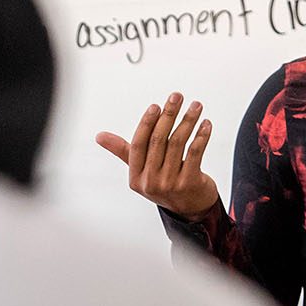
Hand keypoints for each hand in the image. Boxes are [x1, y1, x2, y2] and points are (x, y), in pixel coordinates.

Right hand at [94, 92, 219, 216]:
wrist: (190, 208)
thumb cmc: (164, 183)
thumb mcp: (141, 170)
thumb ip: (123, 151)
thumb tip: (100, 136)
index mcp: (136, 178)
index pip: (138, 144)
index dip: (146, 123)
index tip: (156, 106)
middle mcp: (151, 182)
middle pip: (158, 141)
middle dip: (168, 115)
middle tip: (176, 97)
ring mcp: (171, 184)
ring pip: (178, 143)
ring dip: (188, 121)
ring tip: (195, 106)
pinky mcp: (190, 183)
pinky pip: (195, 153)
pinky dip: (201, 136)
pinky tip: (205, 124)